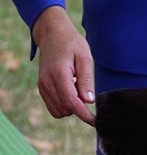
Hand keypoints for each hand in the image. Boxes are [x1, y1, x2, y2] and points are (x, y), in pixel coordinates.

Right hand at [32, 6, 95, 125]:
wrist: (51, 33)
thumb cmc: (71, 43)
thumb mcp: (85, 58)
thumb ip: (86, 80)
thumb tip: (89, 101)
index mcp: (58, 74)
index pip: (71, 103)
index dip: (84, 115)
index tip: (96, 121)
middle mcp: (46, 82)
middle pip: (65, 109)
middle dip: (79, 109)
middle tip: (86, 93)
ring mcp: (42, 85)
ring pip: (58, 111)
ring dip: (71, 108)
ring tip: (78, 89)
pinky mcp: (41, 87)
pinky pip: (53, 107)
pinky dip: (64, 105)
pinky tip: (71, 91)